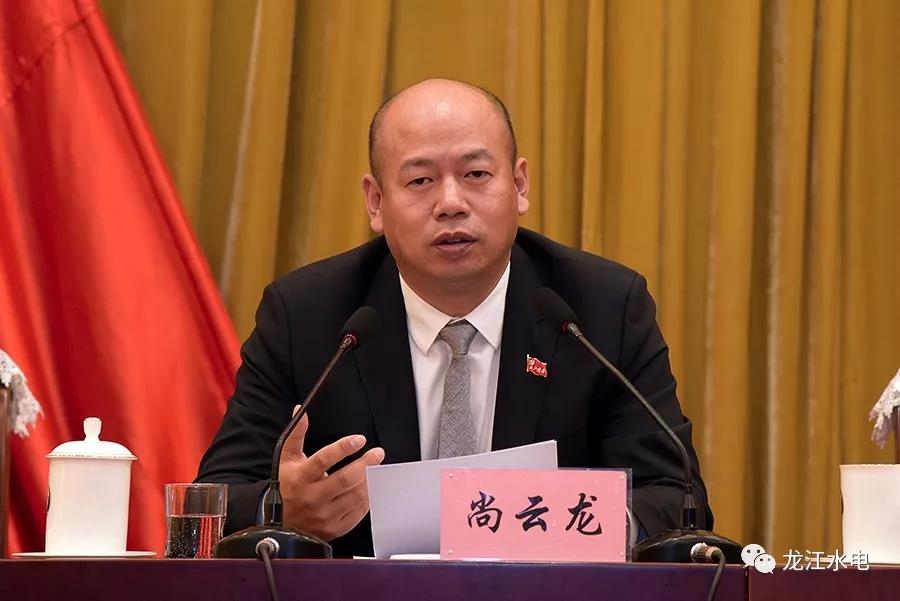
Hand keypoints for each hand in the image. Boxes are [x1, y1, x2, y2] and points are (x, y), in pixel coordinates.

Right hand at [278, 408, 384, 540]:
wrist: (279, 523)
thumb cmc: (286, 485)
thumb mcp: (287, 458)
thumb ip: (296, 434)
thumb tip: (301, 410)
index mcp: (301, 477)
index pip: (324, 460)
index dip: (343, 448)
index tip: (359, 439)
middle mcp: (312, 497)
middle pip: (345, 479)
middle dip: (365, 464)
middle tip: (378, 453)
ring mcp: (324, 514)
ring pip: (355, 496)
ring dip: (369, 480)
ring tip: (376, 467)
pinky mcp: (334, 528)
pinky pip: (358, 512)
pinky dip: (368, 498)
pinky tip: (370, 486)